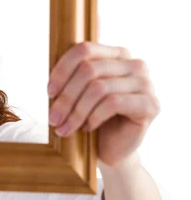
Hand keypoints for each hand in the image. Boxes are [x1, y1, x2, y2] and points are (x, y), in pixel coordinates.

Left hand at [47, 42, 159, 166]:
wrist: (113, 149)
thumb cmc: (92, 117)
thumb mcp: (77, 92)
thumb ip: (69, 76)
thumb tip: (51, 75)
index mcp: (117, 54)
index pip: (85, 49)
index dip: (62, 70)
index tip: (49, 92)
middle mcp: (135, 64)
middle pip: (89, 70)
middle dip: (66, 96)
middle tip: (53, 118)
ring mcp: (146, 84)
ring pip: (99, 88)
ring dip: (76, 111)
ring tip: (65, 127)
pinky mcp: (151, 105)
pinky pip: (113, 103)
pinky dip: (94, 117)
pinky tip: (87, 128)